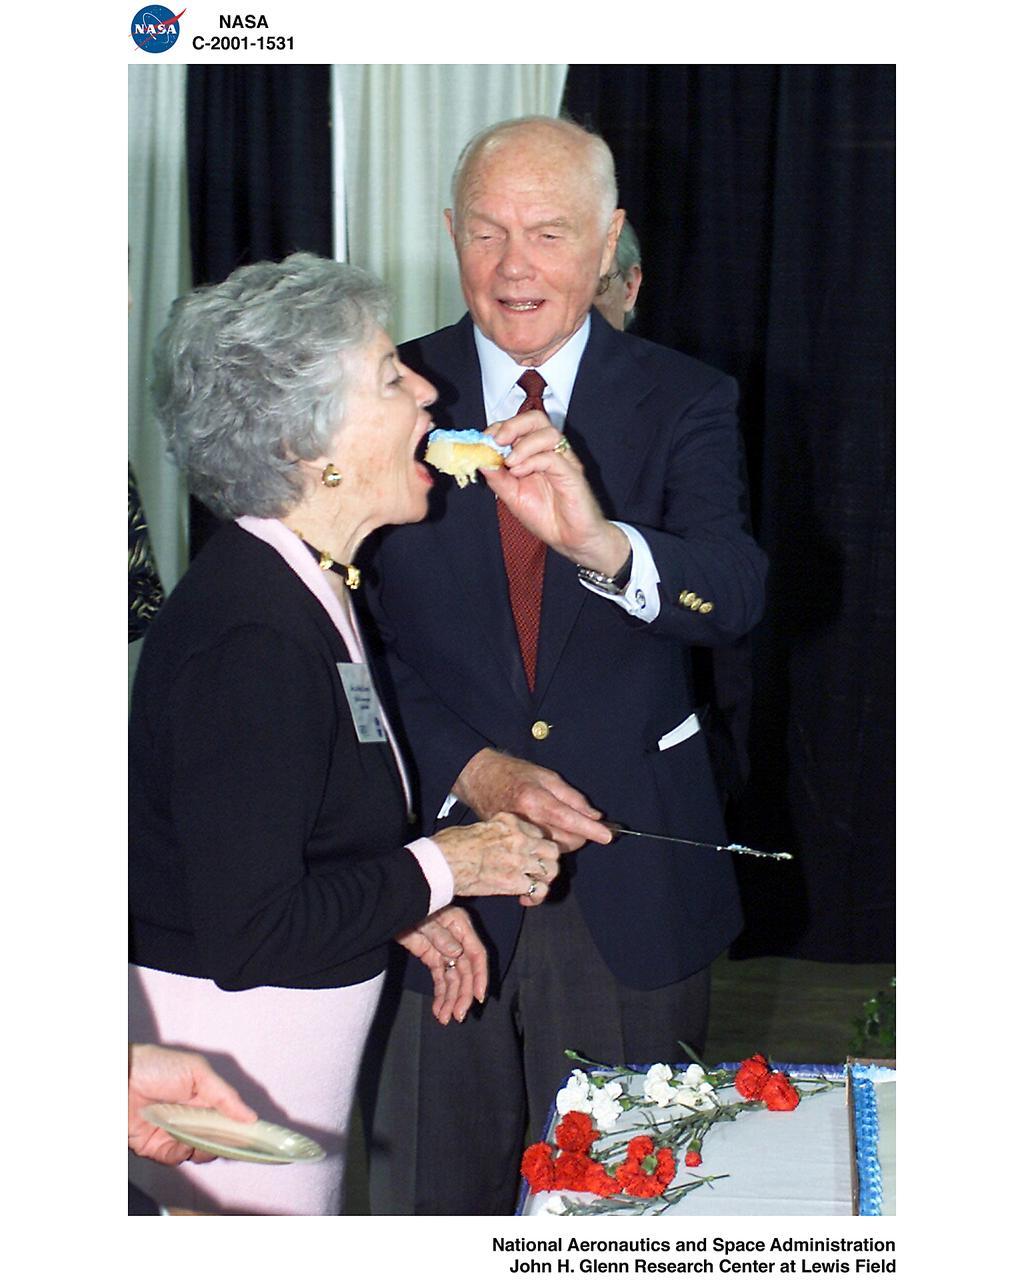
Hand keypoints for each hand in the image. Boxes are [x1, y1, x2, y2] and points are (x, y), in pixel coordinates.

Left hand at [128, 1043, 257, 1165]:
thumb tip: (250, 1117)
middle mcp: (190, 1118)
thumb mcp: (197, 1072)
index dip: (239, 1129)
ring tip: (196, 1134)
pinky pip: (175, 1158)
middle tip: (224, 1137)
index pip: (227, 1119)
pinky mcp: (155, 1147)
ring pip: (198, 1152)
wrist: (117, 1080)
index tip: (252, 1136)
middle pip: (216, 1139)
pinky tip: (178, 1141)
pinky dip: (179, 1153)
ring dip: (201, 1147)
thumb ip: (225, 1096)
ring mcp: (173, 1133)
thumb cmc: (154, 1066)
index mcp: (203, 1098)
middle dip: (223, 1142)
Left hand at [396, 906, 487, 1023]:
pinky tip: (438, 1009)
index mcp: (460, 925)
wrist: (389, 902)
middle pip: (465, 971)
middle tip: (458, 1015)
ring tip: (444, 1018)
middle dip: (463, 995)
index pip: (476, 955)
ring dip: (451, 999)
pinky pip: (440, 978)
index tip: (478, 997)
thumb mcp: (426, 916)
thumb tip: (457, 953)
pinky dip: (440, 994)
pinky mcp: (431, 955)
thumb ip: (441, 935)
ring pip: (453, 978)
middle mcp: (456, 938)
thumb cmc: (412, 901)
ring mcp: (444, 948)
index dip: (479, 976)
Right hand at [432, 811, 561, 904]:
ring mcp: (520, 861)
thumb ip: (497, 832)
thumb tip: (499, 841)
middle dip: (548, 860)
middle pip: (551, 849)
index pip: (538, 831)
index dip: (537, 844)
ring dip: (545, 879)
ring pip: (551, 869)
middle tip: (540, 868)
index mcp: (510, 822)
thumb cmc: (452, 844)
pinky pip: (538, 890)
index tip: (533, 851)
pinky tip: (526, 899)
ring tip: (536, 884)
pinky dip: (536, 897)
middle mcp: (519, 839)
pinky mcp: (514, 882)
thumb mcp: (479, 826)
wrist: (444, 862)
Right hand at [453, 748, 613, 852]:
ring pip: (554, 850)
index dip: (591, 829)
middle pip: (565, 841)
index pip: (570, 820)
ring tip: (565, 825)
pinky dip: (551, 845)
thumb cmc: (512, 773)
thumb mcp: (546, 776)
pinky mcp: (513, 843)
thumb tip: (594, 815)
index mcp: (536, 801)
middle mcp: (527, 822)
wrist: (478, 779)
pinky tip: (550, 832)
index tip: (608, 836)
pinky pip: (540, 851)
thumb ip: (572, 797)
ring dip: (567, 841)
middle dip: (581, 836)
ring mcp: (518, 835)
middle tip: (586, 824)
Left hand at [485, 413, 630, 574]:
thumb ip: (497, 477)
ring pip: (547, 433)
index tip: (484, 442)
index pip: (519, 425)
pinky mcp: (573, 474)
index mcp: (535, 454)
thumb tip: (479, 459)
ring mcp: (564, 461)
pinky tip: (520, 473)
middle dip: (512, 425)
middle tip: (496, 441)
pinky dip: (532, 460)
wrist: (571, 540)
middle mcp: (551, 452)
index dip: (499, 428)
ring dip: (523, 444)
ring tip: (510, 463)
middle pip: (536, 419)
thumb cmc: (547, 517)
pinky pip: (553, 457)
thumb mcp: (512, 497)